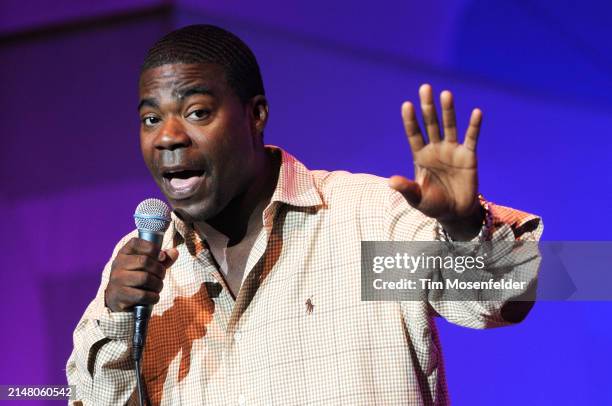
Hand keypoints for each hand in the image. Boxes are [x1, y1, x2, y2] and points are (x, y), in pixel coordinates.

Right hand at [104, 238, 178, 311]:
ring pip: (145, 278)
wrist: (117, 298)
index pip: (136, 243)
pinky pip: (143, 295)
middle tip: (161, 276)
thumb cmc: (136, 277)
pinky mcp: (120, 295)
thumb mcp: (148, 265)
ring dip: (158, 285)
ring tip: (158, 287)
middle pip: (144, 261)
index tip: (161, 257)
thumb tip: (175, 252)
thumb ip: (162, 258)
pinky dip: (153, 297)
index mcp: (124, 253)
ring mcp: (117, 280)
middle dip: (159, 270)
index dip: (153, 248)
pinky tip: (153, 297)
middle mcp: (118, 264)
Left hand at [389, 84, 483, 238]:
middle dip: (427, 107)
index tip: (407, 105)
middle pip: (430, 124)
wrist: (455, 214)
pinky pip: (471, 138)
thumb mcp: (417, 199)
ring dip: (448, 110)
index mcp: (420, 157)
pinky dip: (474, 126)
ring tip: (446, 94)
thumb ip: (407, 188)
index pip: (414, 134)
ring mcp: (452, 151)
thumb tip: (391, 181)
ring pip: (449, 126)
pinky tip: (476, 112)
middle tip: (425, 88)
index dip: (410, 120)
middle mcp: (435, 149)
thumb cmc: (433, 205)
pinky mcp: (469, 156)